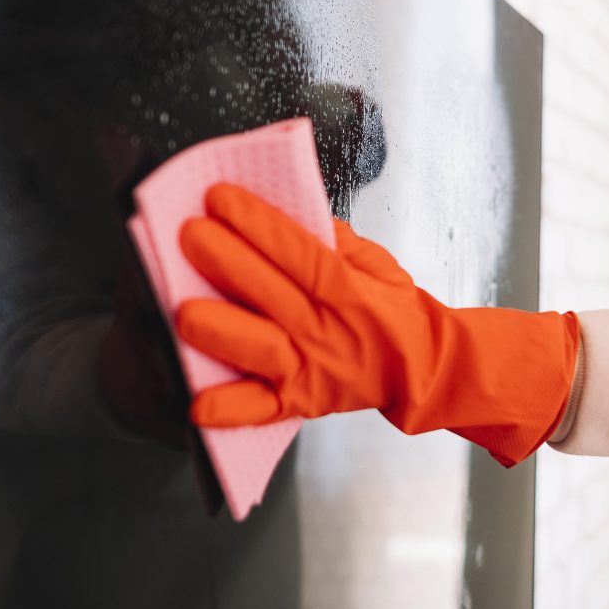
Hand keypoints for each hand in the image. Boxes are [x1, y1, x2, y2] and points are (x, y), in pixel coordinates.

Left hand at [174, 183, 579, 467]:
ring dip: (224, 331)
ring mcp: (313, 369)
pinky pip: (263, 410)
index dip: (261, 226)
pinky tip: (198, 404)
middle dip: (229, 262)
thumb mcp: (378, 263)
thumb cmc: (394, 310)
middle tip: (190, 233)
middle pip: (275, 294)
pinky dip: (232, 410)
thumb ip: (336, 241)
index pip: (302, 253)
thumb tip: (292, 214)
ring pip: (264, 350)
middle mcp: (329, 331)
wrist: (423, 368)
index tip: (221, 197)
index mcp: (351, 291)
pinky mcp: (301, 401)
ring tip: (185, 311)